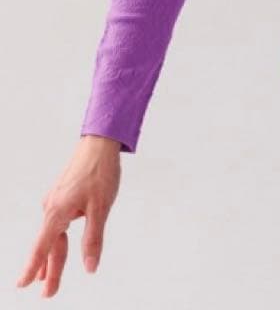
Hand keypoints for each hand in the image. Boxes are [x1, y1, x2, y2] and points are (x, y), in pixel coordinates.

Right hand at [15, 135, 121, 297]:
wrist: (100, 142)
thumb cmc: (100, 171)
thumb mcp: (101, 208)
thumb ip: (93, 238)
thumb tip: (90, 266)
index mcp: (58, 211)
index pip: (43, 246)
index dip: (32, 267)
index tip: (21, 285)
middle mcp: (52, 207)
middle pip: (50, 244)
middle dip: (49, 270)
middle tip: (48, 294)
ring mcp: (56, 200)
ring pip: (54, 234)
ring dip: (53, 256)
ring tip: (47, 279)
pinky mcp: (63, 195)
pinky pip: (58, 223)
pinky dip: (58, 239)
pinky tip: (59, 245)